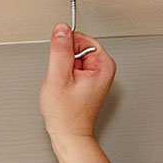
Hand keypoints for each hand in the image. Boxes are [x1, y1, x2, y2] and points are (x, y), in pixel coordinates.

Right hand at [39, 23, 116, 138]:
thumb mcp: (58, 76)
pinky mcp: (90, 81)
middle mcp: (104, 69)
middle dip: (64, 61)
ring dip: (64, 70)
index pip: (80, 38)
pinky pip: (73, 69)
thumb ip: (60, 49)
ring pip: (73, 58)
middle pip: (77, 47)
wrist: (69, 134)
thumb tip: (61, 28)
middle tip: (63, 80)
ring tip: (65, 87)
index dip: (65, 50)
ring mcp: (98, 75)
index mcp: (104, 65)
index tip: (63, 66)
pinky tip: (66, 90)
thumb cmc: (67, 114)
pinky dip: (65, 77)